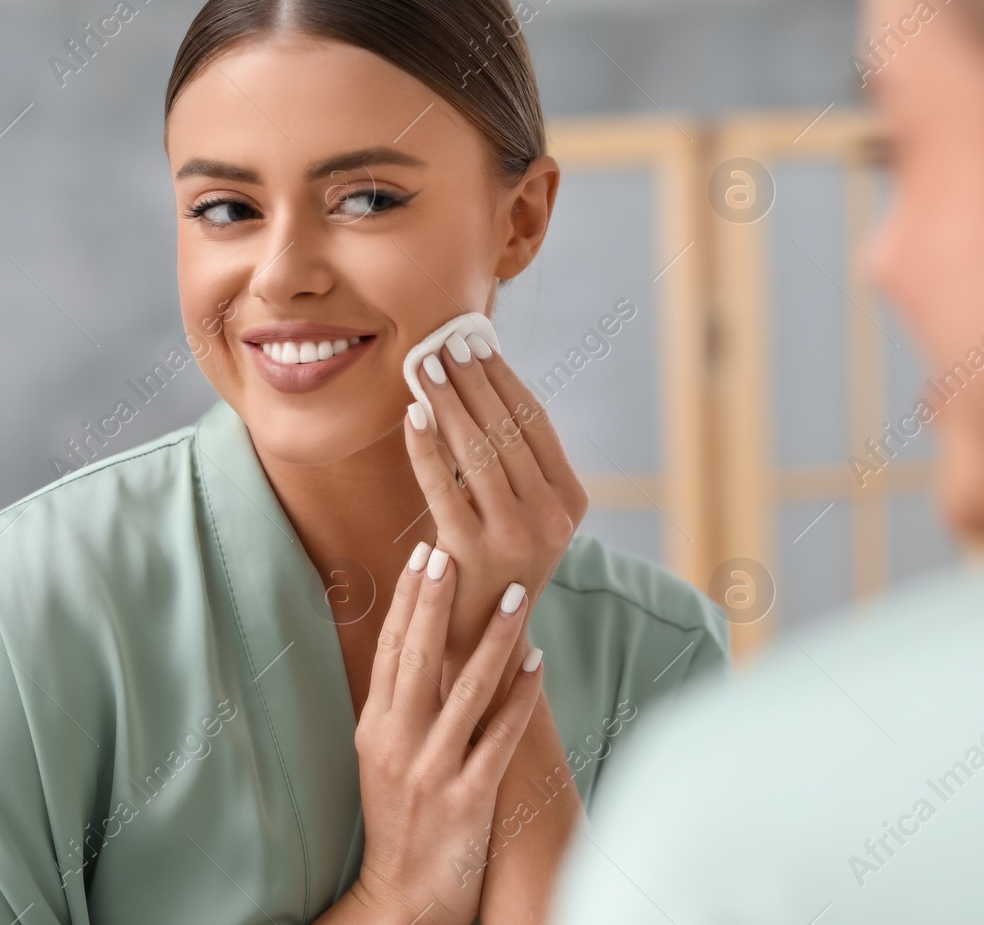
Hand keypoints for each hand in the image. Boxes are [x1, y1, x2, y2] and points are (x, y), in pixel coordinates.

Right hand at [347, 542, 544, 924]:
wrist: (404, 894)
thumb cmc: (401, 814)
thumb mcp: (382, 754)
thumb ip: (398, 700)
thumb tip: (418, 635)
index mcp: (375, 727)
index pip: (390, 649)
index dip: (408, 600)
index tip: (425, 554)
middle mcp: (397, 743)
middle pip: (418, 660)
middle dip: (438, 603)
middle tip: (456, 552)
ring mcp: (431, 771)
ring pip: (465, 691)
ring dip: (493, 640)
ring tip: (517, 597)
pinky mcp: (466, 798)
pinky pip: (498, 738)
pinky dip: (521, 698)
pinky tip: (540, 664)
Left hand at [403, 330, 588, 666]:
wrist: (480, 641)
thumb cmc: (492, 563)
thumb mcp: (521, 511)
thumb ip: (511, 461)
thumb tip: (481, 381)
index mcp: (571, 501)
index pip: (536, 423)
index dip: (503, 378)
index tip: (477, 343)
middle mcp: (553, 518)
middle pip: (506, 430)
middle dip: (472, 381)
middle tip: (445, 343)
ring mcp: (517, 536)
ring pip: (477, 451)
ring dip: (448, 402)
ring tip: (425, 368)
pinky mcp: (475, 552)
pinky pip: (443, 485)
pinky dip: (425, 446)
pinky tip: (412, 416)